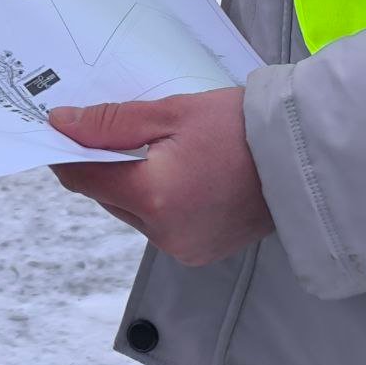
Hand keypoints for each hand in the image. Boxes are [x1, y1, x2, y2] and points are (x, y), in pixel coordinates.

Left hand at [49, 89, 274, 266]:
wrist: (304, 155)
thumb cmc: (241, 126)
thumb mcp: (170, 113)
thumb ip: (110, 123)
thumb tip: (61, 124)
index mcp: (153, 197)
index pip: (83, 178)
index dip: (66, 152)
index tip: (62, 129)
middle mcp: (164, 233)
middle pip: (107, 196)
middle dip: (104, 164)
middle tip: (114, 128)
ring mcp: (184, 247)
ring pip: (132, 211)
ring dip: (132, 182)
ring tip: (157, 147)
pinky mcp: (201, 251)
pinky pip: (159, 224)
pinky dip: (159, 199)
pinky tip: (178, 170)